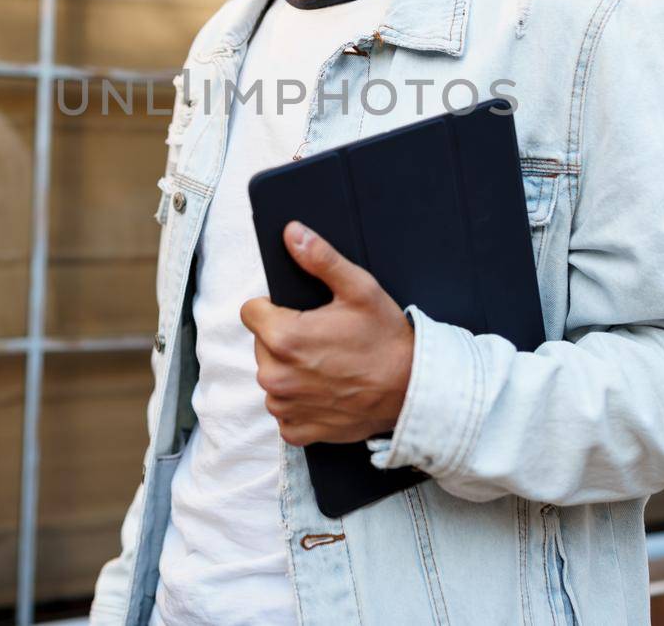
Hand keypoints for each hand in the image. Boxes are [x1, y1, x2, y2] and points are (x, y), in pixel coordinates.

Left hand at [238, 221, 414, 446]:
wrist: (412, 391)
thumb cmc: (386, 339)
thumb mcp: (359, 289)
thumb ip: (320, 259)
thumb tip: (292, 233)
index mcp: (283, 338)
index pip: (251, 311)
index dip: (275, 308)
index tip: (301, 314)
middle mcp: (275, 376)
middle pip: (261, 344)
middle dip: (284, 338)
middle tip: (322, 338)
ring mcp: (285, 407)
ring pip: (272, 376)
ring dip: (290, 370)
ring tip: (327, 365)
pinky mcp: (297, 430)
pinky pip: (284, 410)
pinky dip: (300, 402)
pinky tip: (326, 391)